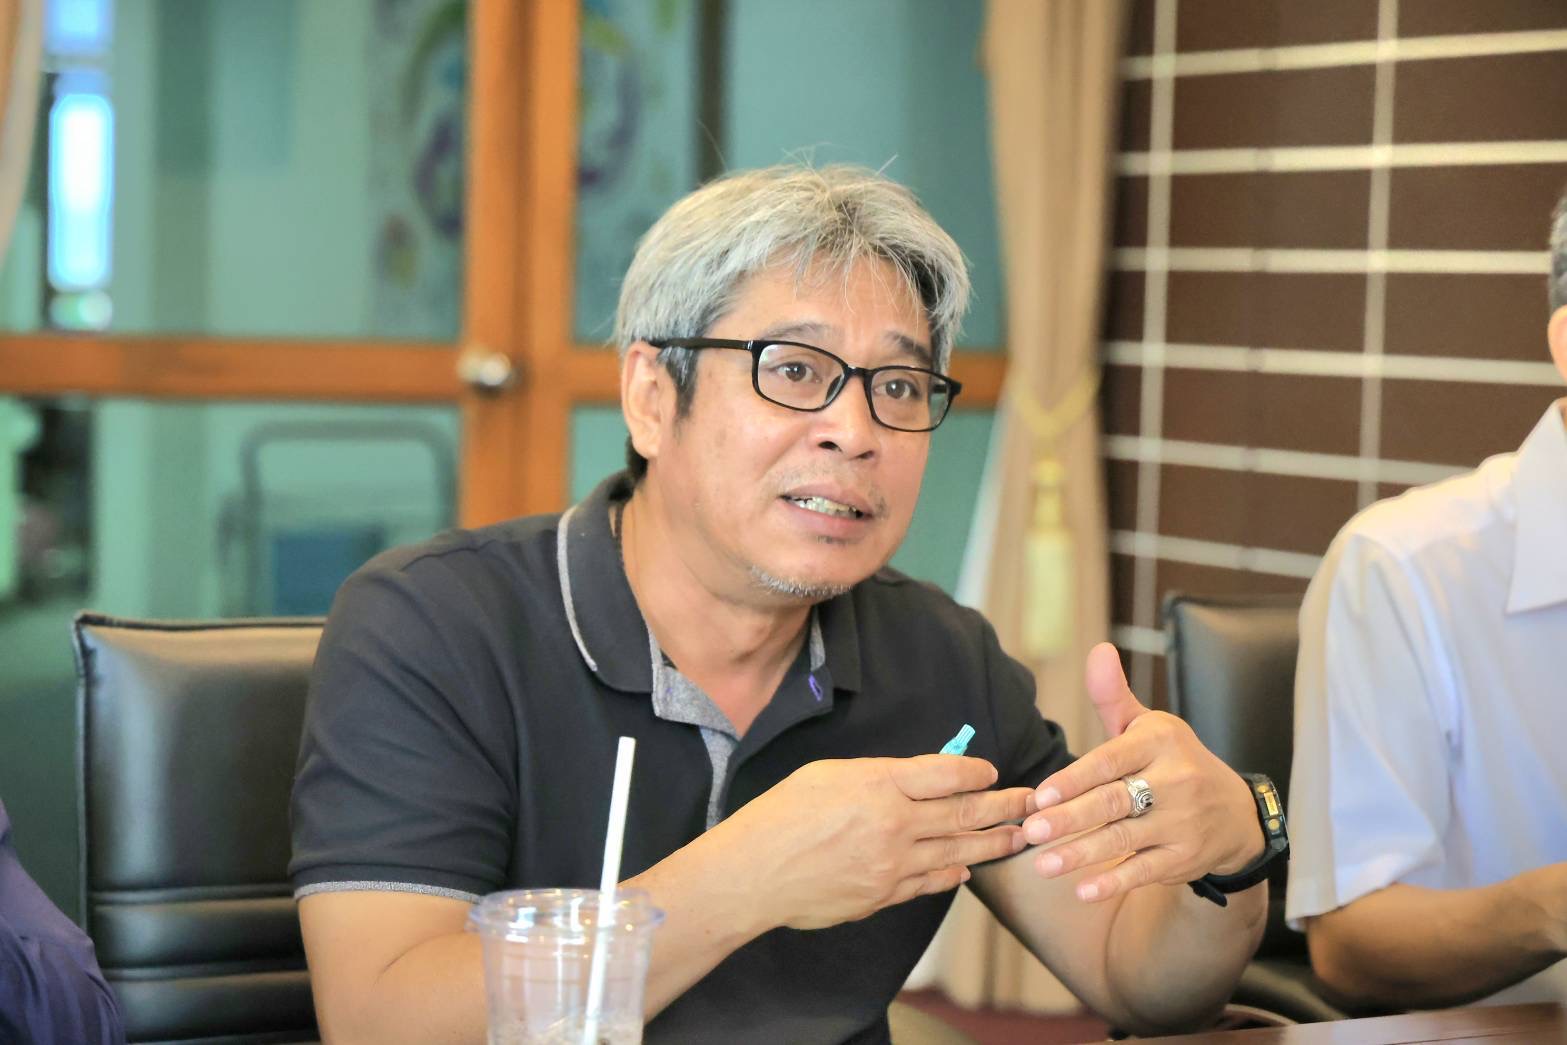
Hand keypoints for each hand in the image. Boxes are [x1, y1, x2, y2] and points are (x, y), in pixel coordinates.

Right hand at [711, 755, 1035, 930]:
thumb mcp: (827, 774)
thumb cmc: (780, 815)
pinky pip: (930, 883)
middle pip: (964, 814)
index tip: (992, 771)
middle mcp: (893, 824)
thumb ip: (878, 775)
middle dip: (1004, 806)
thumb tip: (917, 777)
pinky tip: (967, 868)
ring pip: (957, 852)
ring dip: (993, 843)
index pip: (946, 773)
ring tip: (1018, 836)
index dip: (976, 771)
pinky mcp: (883, 896)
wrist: (753, 873)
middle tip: (1030, 801)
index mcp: (878, 785)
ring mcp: (891, 865)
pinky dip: (953, 873)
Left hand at [1019, 643, 1263, 902]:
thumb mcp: (1149, 725)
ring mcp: (1183, 822)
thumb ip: (1113, 695)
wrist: (1235, 813)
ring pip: (1125, 838)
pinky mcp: (1186, 857)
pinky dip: (1114, 881)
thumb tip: (1097, 650)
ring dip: (1082, 853)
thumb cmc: (1173, 762)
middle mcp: (1177, 780)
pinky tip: (1082, 890)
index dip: (1073, 779)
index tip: (1039, 796)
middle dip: (1070, 818)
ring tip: (1043, 864)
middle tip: (1030, 831)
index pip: (1111, 760)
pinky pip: (1145, 871)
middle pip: (1115, 801)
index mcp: (1162, 741)